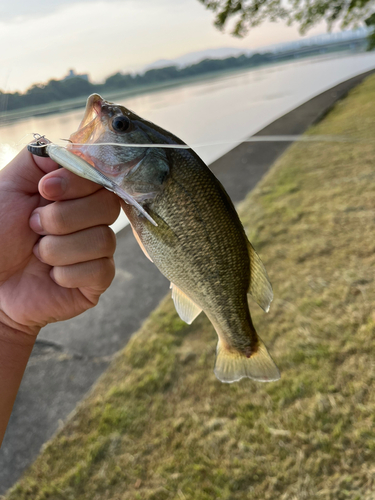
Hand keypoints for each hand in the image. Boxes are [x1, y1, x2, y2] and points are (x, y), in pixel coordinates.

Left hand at [0, 147, 120, 335]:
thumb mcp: (9, 186)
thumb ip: (40, 160)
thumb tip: (77, 148)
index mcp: (73, 194)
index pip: (101, 176)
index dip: (78, 182)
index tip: (46, 190)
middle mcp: (90, 219)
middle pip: (109, 205)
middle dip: (64, 217)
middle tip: (34, 226)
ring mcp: (96, 250)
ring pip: (103, 239)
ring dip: (58, 248)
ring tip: (36, 254)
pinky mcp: (97, 280)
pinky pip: (101, 269)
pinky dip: (67, 273)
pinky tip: (51, 276)